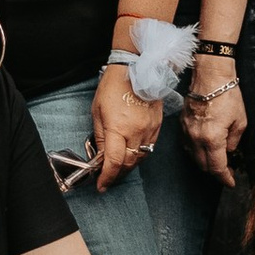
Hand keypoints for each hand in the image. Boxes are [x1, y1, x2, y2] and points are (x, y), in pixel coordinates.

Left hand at [89, 60, 163, 189]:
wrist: (136, 68)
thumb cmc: (113, 86)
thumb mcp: (97, 112)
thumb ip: (99, 137)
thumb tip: (100, 156)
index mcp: (118, 128)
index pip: (113, 162)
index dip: (106, 178)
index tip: (101, 186)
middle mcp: (136, 131)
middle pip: (128, 164)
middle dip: (117, 175)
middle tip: (107, 178)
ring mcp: (149, 129)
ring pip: (140, 158)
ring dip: (129, 167)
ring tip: (119, 168)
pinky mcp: (157, 125)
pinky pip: (149, 147)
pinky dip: (140, 155)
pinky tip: (132, 154)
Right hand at [184, 63, 244, 180]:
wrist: (210, 75)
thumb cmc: (228, 95)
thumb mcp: (240, 121)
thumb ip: (234, 141)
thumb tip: (229, 152)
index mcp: (212, 139)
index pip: (217, 167)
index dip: (225, 178)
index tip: (231, 183)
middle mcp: (196, 138)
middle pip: (203, 166)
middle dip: (216, 171)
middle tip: (227, 171)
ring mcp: (186, 131)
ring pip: (193, 157)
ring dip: (205, 162)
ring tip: (218, 160)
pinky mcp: (182, 124)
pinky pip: (187, 145)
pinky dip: (196, 151)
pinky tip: (205, 148)